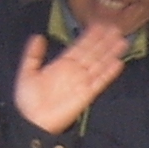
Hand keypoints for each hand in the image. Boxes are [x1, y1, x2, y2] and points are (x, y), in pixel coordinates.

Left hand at [13, 20, 127, 132]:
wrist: (32, 122)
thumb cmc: (28, 101)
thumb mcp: (27, 73)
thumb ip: (33, 55)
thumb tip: (38, 36)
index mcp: (62, 65)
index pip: (79, 47)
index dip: (89, 36)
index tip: (99, 25)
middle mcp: (75, 71)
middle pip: (93, 53)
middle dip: (104, 41)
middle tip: (115, 28)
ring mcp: (82, 82)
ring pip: (99, 64)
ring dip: (110, 53)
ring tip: (121, 41)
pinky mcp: (86, 95)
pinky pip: (100, 82)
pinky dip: (108, 73)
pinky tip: (117, 63)